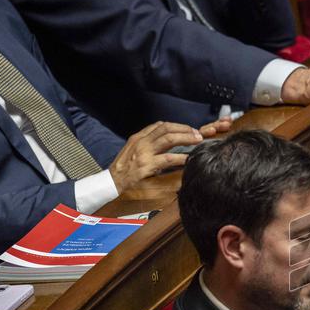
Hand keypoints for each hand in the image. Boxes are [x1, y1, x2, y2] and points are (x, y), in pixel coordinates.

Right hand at [109, 119, 226, 192]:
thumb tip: (167, 143)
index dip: (177, 125)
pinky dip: (181, 157)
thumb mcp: (134, 152)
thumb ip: (149, 146)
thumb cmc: (124, 170)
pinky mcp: (146, 165)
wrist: (110, 184)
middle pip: (166, 128)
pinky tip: (190, 158)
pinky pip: (168, 158)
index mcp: (138, 137)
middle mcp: (141, 141)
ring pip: (168, 138)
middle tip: (199, 133)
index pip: (160, 125)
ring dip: (186, 137)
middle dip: (185, 128)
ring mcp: (143, 153)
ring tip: (198, 140)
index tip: (190, 128)